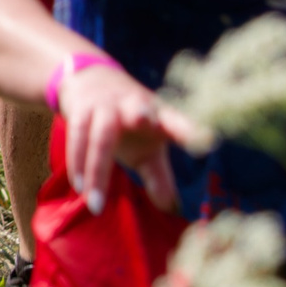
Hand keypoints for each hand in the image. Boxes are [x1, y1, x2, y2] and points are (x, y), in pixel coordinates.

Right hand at [56, 60, 202, 215]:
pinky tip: (80, 188)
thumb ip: (159, 176)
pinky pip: (78, 137)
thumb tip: (170, 208)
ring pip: (101, 136)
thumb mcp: (147, 146)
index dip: (190, 131)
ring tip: (96, 205)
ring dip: (97, 170)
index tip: (207, 140)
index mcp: (160, 115)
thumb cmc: (126, 121)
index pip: (178, 123)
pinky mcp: (81, 109)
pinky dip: (78, 163)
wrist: (88, 78)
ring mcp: (106, 106)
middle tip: (143, 119)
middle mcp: (135, 106)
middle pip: (139, 111)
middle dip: (141, 114)